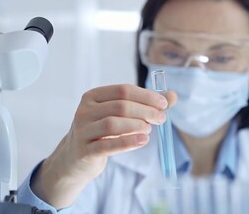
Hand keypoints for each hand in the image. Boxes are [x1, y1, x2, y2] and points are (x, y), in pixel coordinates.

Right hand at [31, 84, 176, 208]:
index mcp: (93, 96)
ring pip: (113, 124)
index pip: (123, 90)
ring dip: (136, 125)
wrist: (76, 158)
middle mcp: (84, 111)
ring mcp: (82, 131)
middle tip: (161, 118)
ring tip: (149, 129)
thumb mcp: (118, 115)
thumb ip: (144, 104)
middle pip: (120, 106)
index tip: (163, 103)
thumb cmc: (101, 132)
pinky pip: (108, 145)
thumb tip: (172, 96)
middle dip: (145, 111)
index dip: (146, 96)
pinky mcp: (85, 151)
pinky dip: (128, 142)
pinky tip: (143, 140)